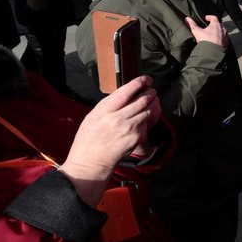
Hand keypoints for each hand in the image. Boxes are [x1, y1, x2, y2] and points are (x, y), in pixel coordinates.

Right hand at [59, 76, 160, 205]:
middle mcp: (117, 118)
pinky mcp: (136, 138)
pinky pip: (147, 123)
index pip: (126, 91)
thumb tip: (125, 94)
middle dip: (150, 92)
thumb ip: (109, 105)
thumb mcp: (92, 117)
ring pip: (148, 110)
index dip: (139, 82)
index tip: (146, 79)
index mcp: (104, 110)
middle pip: (142, 99)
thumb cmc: (89, 139)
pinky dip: (150, 117)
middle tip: (151, 90)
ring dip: (153, 104)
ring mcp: (129, 128)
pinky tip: (148, 116)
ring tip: (153, 101)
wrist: (91, 162)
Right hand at [186, 15, 228, 47]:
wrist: (212, 52)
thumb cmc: (206, 40)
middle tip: (210, 26)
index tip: (206, 18)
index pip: (214, 17)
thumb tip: (187, 19)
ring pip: (223, 31)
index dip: (210, 17)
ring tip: (213, 34)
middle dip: (215, 24)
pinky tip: (216, 41)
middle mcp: (222, 29)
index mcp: (216, 25)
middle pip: (219, 24)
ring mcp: (225, 36)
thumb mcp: (197, 31)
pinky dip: (221, 38)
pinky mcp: (226, 43)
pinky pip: (224, 39)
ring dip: (219, 31)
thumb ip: (192, 24)